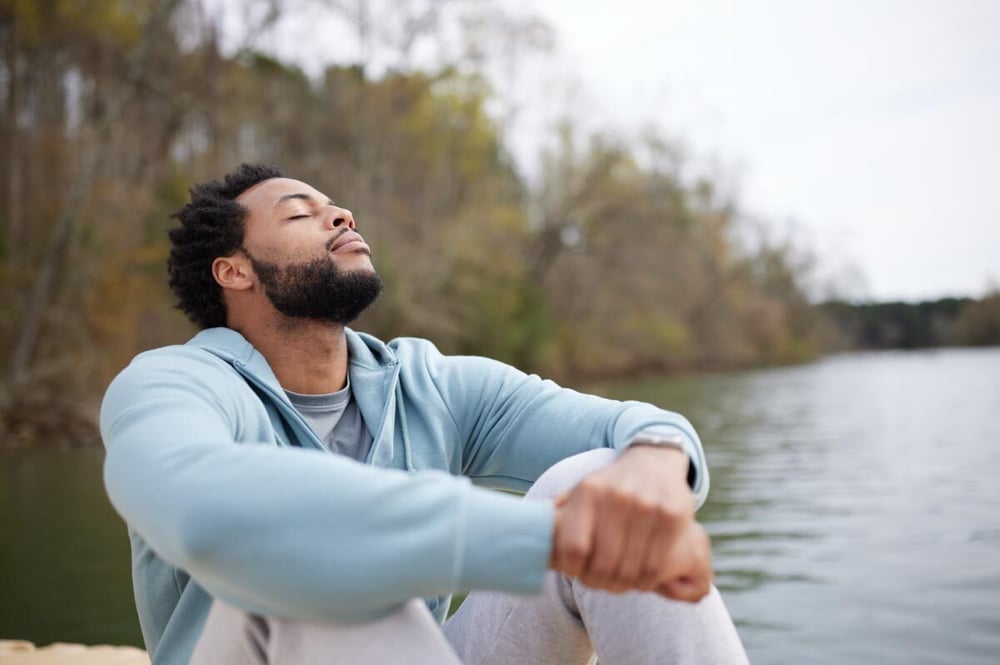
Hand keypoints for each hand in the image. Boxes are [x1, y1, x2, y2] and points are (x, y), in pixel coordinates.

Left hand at [549, 445, 712, 601]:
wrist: (654, 461)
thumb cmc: (611, 487)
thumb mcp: (582, 491)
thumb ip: (559, 515)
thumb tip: (529, 537)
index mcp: (588, 491)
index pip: (573, 548)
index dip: (572, 570)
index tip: (576, 572)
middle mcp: (617, 497)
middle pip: (604, 565)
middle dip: (600, 582)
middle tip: (600, 582)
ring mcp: (648, 506)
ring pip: (631, 571)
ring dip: (624, 586)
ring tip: (619, 582)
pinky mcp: (673, 516)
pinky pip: (656, 567)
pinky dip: (646, 582)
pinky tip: (640, 577)